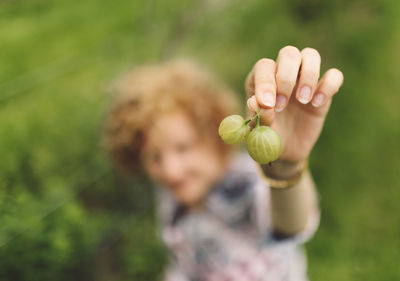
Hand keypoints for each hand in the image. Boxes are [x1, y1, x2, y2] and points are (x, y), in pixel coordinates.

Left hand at [245, 46, 343, 163]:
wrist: (285, 149)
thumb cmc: (267, 135)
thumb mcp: (259, 131)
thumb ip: (259, 117)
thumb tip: (256, 102)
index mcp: (260, 79)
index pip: (264, 66)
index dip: (266, 82)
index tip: (268, 104)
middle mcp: (282, 73)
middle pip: (288, 54)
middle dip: (286, 78)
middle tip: (282, 105)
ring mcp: (303, 79)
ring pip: (310, 55)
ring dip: (308, 75)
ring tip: (303, 101)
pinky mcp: (323, 90)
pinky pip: (334, 75)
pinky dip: (329, 85)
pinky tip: (317, 104)